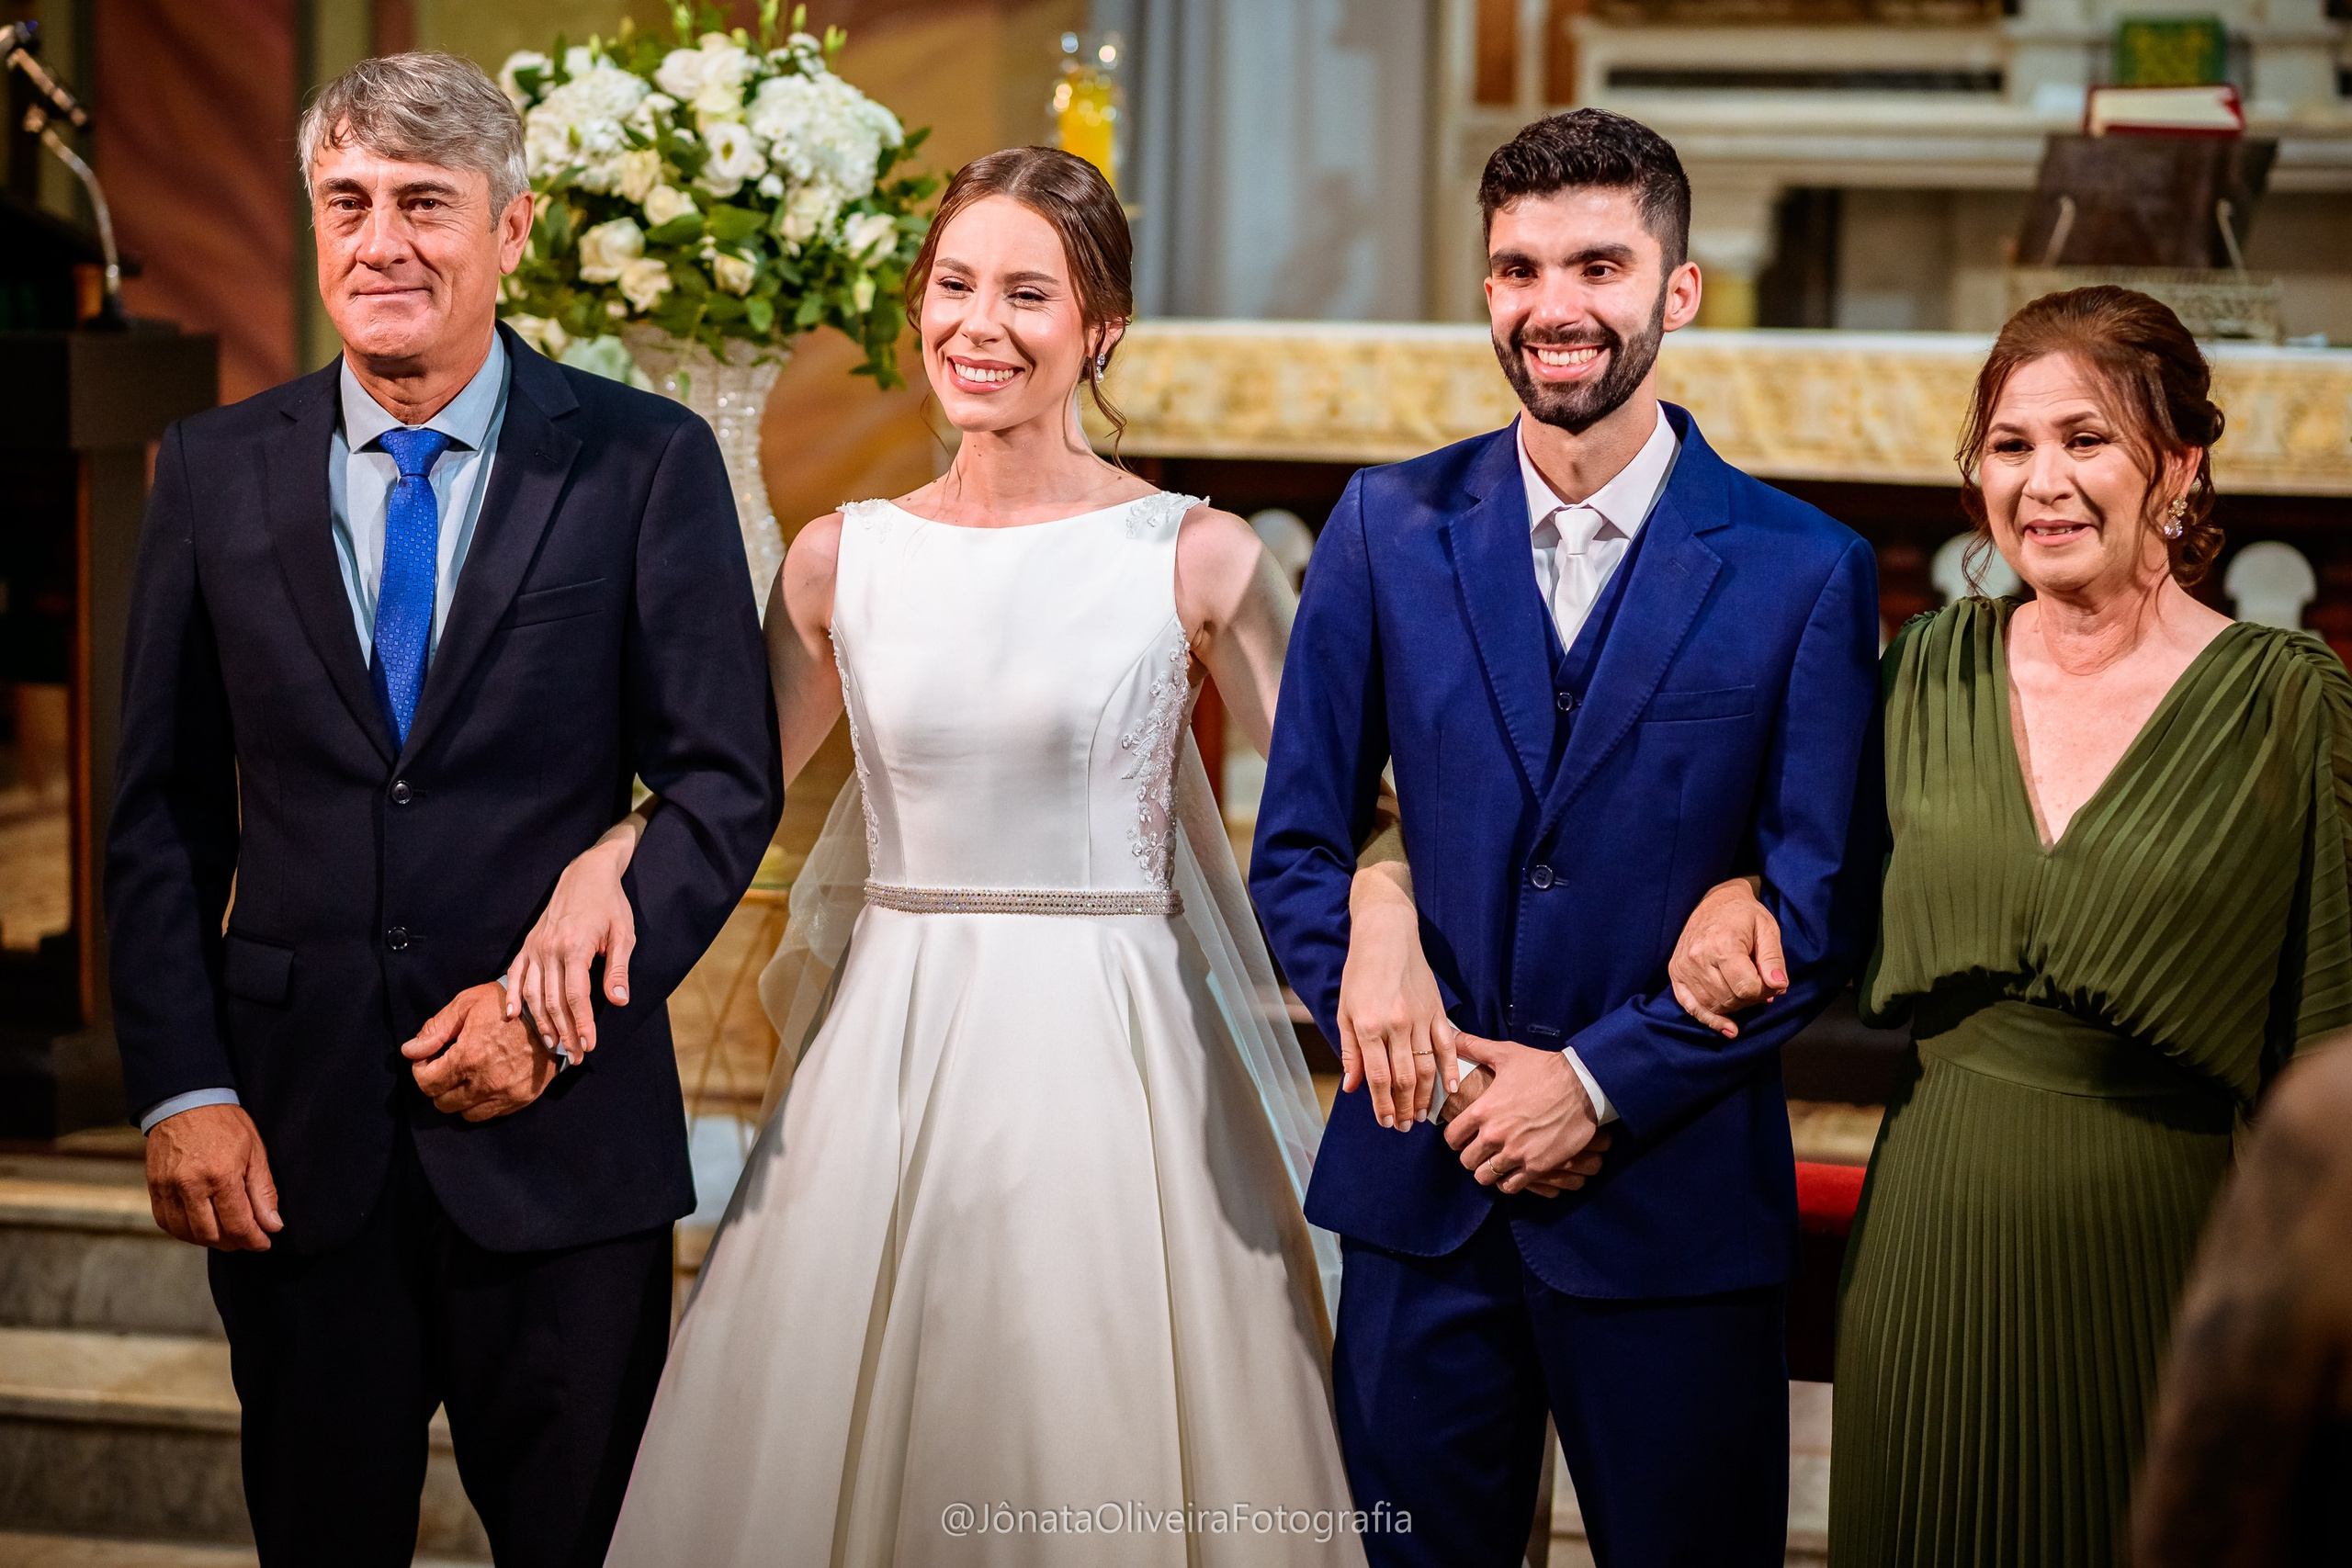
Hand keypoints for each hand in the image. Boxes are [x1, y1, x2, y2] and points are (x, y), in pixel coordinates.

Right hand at [146, 1103, 281, 1250]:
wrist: (186, 1101)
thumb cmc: (225, 1124)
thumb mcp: (255, 1151)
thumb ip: (263, 1191)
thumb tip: (273, 1225)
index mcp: (221, 1175)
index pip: (238, 1224)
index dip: (253, 1240)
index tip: (263, 1243)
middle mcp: (191, 1185)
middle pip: (212, 1235)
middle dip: (234, 1243)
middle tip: (247, 1238)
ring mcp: (168, 1188)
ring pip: (187, 1234)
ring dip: (209, 1240)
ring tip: (226, 1233)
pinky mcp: (154, 1188)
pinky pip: (167, 1223)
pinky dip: (185, 1231)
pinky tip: (201, 1225)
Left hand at [405, 982, 560, 1121]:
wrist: (554, 1012)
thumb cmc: (507, 1004)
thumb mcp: (467, 1004)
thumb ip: (436, 1029)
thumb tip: (410, 1051)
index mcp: (468, 1058)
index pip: (427, 1084)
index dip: (420, 1070)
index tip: (428, 1058)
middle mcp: (485, 1082)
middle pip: (443, 1103)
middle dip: (438, 1086)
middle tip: (446, 1067)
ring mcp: (505, 1093)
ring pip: (466, 1114)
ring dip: (460, 1098)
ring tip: (466, 1077)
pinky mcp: (522, 1098)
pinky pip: (491, 1114)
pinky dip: (482, 1102)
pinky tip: (486, 1081)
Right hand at [508, 834, 636, 1060]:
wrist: (586, 874)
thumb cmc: (610, 905)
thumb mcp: (623, 934)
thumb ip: (618, 969)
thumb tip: (619, 1001)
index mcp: (574, 948)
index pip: (576, 997)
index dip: (583, 1024)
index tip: (589, 1046)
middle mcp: (550, 950)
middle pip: (554, 1001)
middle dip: (565, 1032)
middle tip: (574, 1056)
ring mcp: (535, 947)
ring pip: (533, 994)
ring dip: (542, 1022)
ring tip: (552, 1045)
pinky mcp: (528, 944)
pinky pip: (517, 975)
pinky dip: (513, 997)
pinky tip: (513, 1018)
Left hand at [1339, 862, 1456, 1128]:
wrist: (1386, 936)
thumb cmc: (1360, 974)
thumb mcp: (1344, 1012)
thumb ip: (1351, 1052)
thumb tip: (1352, 1088)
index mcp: (1368, 1026)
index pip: (1377, 1077)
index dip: (1381, 1105)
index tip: (1386, 1122)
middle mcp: (1395, 1025)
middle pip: (1403, 1078)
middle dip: (1403, 1108)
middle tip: (1404, 1127)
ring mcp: (1419, 1018)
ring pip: (1426, 1068)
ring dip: (1424, 1097)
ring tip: (1421, 1117)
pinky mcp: (1437, 1010)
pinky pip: (1446, 1047)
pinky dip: (1449, 1070)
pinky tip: (1450, 1090)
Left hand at [1443, 1033, 1610, 1197]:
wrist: (1583, 1085)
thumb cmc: (1543, 1068)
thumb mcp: (1506, 1054)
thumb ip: (1474, 1047)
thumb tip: (1452, 1036)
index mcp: (1483, 1110)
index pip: (1451, 1137)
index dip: (1455, 1138)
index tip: (1462, 1136)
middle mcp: (1495, 1135)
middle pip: (1466, 1161)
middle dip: (1470, 1156)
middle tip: (1479, 1150)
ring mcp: (1516, 1153)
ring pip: (1485, 1177)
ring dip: (1487, 1171)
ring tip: (1495, 1162)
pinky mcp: (1537, 1166)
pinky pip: (1511, 1186)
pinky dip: (1508, 1182)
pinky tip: (1513, 1171)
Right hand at [1668, 876, 1785, 1038]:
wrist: (1715, 901)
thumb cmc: (1745, 914)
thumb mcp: (1768, 929)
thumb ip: (1773, 959)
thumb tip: (1778, 986)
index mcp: (1722, 944)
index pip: (1747, 988)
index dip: (1765, 991)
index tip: (1772, 982)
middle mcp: (1698, 957)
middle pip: (1730, 999)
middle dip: (1751, 999)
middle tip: (1761, 985)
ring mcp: (1683, 966)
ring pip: (1713, 1005)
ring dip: (1735, 1006)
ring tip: (1745, 991)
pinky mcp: (1676, 972)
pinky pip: (1690, 1006)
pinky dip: (1709, 1019)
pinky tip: (1727, 1028)